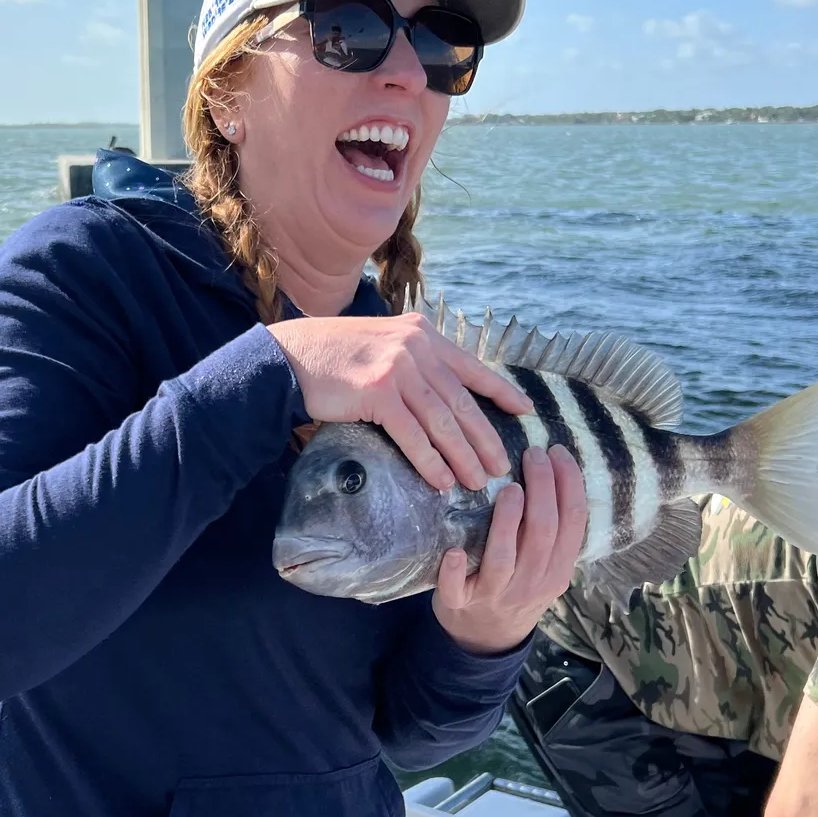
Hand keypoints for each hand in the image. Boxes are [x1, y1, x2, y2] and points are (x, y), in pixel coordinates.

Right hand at [268, 313, 531, 490]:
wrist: (291, 355)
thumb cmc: (335, 356)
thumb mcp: (384, 345)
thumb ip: (414, 360)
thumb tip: (443, 396)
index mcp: (423, 335)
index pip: (472, 366)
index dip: (501, 391)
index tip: (525, 410)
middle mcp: (416, 347)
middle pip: (462, 400)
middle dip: (486, 437)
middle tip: (504, 466)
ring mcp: (398, 368)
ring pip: (443, 421)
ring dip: (464, 456)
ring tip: (479, 481)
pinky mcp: (377, 392)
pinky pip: (412, 434)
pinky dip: (431, 461)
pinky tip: (442, 480)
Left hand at [433, 446, 586, 653]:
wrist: (487, 639)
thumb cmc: (516, 587)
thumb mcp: (545, 566)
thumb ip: (551, 532)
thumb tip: (554, 471)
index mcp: (557, 570)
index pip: (572, 522)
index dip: (569, 484)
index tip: (558, 451)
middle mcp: (531, 583)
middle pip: (542, 532)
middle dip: (542, 488)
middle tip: (534, 454)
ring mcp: (496, 595)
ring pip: (505, 558)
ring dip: (507, 522)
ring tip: (509, 489)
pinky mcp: (460, 604)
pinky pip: (457, 589)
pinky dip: (454, 570)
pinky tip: (453, 551)